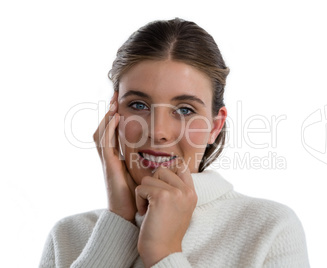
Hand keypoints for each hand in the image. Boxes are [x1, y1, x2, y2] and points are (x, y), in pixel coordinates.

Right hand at [93, 92, 137, 221]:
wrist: (128, 214)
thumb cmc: (138, 197)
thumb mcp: (144, 175)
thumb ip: (148, 163)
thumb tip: (163, 153)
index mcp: (117, 159)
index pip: (113, 134)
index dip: (115, 119)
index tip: (122, 104)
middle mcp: (110, 158)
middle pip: (103, 130)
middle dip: (108, 112)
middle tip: (115, 96)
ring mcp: (108, 162)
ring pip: (101, 134)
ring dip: (107, 117)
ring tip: (114, 103)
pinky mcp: (109, 166)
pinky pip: (105, 144)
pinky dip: (109, 130)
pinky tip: (115, 118)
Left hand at [135, 161, 196, 266]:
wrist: (163, 251)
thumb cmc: (166, 231)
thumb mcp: (180, 207)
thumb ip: (176, 190)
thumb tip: (161, 170)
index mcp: (192, 193)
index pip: (181, 166)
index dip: (166, 173)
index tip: (160, 187)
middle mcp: (186, 191)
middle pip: (162, 170)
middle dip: (152, 183)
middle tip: (153, 201)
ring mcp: (175, 193)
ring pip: (148, 179)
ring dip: (144, 194)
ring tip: (150, 209)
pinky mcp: (161, 197)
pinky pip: (141, 188)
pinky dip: (139, 201)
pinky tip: (145, 213)